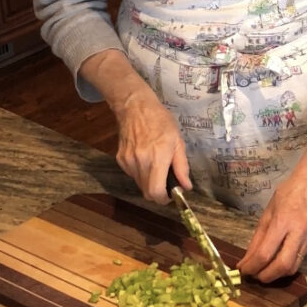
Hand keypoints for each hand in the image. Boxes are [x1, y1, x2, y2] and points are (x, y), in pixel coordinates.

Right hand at [77, 49, 189, 202]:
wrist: (135, 107)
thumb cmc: (161, 121)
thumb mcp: (177, 141)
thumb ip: (181, 166)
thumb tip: (186, 186)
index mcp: (157, 158)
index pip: (156, 192)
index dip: (164, 199)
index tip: (171, 194)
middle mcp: (140, 163)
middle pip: (147, 192)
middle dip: (158, 193)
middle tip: (166, 183)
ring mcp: (127, 162)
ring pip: (139, 184)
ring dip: (149, 182)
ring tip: (156, 165)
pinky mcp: (120, 159)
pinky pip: (132, 175)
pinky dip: (141, 173)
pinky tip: (145, 158)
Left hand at [237, 171, 306, 282]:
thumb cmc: (288, 192)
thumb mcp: (268, 211)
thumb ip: (258, 237)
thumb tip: (248, 258)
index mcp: (283, 222)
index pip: (265, 253)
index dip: (252, 266)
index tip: (242, 270)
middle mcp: (297, 234)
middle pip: (282, 266)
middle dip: (266, 276)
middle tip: (254, 276)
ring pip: (292, 268)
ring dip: (276, 275)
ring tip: (263, 272)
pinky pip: (298, 261)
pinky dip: (285, 267)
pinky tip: (276, 264)